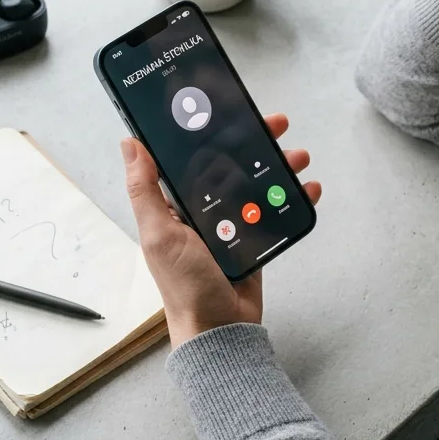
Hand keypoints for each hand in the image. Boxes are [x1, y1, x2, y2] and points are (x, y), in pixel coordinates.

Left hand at [121, 113, 321, 347]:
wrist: (220, 330)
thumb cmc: (184, 285)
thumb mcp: (159, 234)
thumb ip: (145, 189)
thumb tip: (129, 143)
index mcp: (175, 204)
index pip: (194, 155)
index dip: (212, 130)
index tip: (232, 110)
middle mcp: (203, 209)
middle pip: (232, 162)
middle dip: (256, 142)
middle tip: (278, 125)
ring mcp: (232, 223)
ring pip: (258, 182)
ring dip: (280, 166)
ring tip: (299, 157)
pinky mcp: (255, 238)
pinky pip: (275, 210)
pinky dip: (293, 198)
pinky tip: (309, 188)